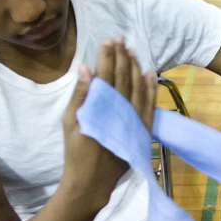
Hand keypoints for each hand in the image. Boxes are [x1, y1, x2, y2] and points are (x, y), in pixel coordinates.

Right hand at [61, 36, 157, 206]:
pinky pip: (149, 105)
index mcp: (101, 108)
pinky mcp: (142, 130)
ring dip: (135, 68)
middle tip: (120, 39)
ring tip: (131, 50)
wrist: (92, 181)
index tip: (108, 40)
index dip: (108, 57)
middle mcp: (121, 112)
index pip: (106, 76)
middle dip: (121, 57)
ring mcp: (134, 121)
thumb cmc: (76, 152)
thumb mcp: (70, 123)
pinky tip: (148, 73)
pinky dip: (150, 88)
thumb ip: (80, 95)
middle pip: (123, 78)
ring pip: (138, 88)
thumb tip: (85, 68)